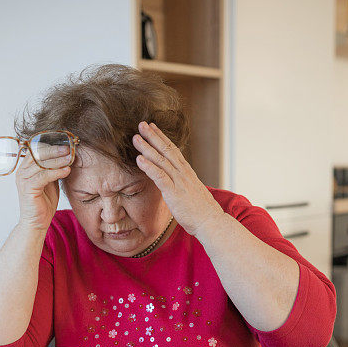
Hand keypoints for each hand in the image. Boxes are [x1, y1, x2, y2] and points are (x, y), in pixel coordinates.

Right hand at [14, 146, 71, 231]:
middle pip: (38, 153)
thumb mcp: (51, 181)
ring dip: (58, 160)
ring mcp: (23, 180)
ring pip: (41, 164)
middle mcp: (22, 171)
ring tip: (71, 158)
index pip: (36, 149)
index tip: (65, 141)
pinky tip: (67, 170)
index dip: (50, 143)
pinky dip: (56, 172)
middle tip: (69, 148)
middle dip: (55, 149)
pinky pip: (43, 176)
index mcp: (26, 167)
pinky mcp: (28, 189)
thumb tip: (67, 154)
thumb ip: (54, 168)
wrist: (37, 222)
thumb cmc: (44, 202)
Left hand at [132, 121, 224, 238]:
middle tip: (141, 124)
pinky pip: (159, 176)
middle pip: (166, 150)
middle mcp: (183, 173)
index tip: (153, 127)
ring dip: (147, 148)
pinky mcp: (174, 193)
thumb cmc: (202, 211)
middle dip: (153, 136)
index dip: (162, 138)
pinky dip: (149, 166)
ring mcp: (179, 182)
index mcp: (187, 172)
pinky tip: (138, 159)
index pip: (173, 150)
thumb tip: (177, 182)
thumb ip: (183, 184)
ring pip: (161, 160)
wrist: (211, 222)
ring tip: (135, 137)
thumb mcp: (192, 192)